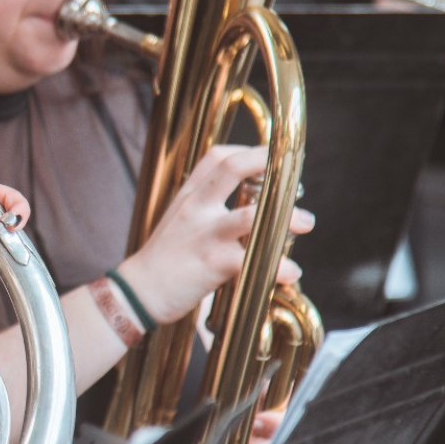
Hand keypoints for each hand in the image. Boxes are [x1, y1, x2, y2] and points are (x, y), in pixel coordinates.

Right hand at [115, 144, 313, 324]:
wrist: (138, 292)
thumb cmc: (163, 260)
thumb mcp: (179, 221)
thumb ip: (207, 207)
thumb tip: (247, 207)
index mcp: (189, 195)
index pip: (219, 156)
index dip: (251, 152)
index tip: (274, 160)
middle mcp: (195, 208)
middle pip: (232, 168)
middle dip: (271, 166)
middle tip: (297, 180)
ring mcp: (203, 234)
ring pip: (250, 215)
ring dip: (286, 217)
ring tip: (306, 223)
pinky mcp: (210, 263)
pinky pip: (251, 260)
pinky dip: (278, 266)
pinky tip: (291, 272)